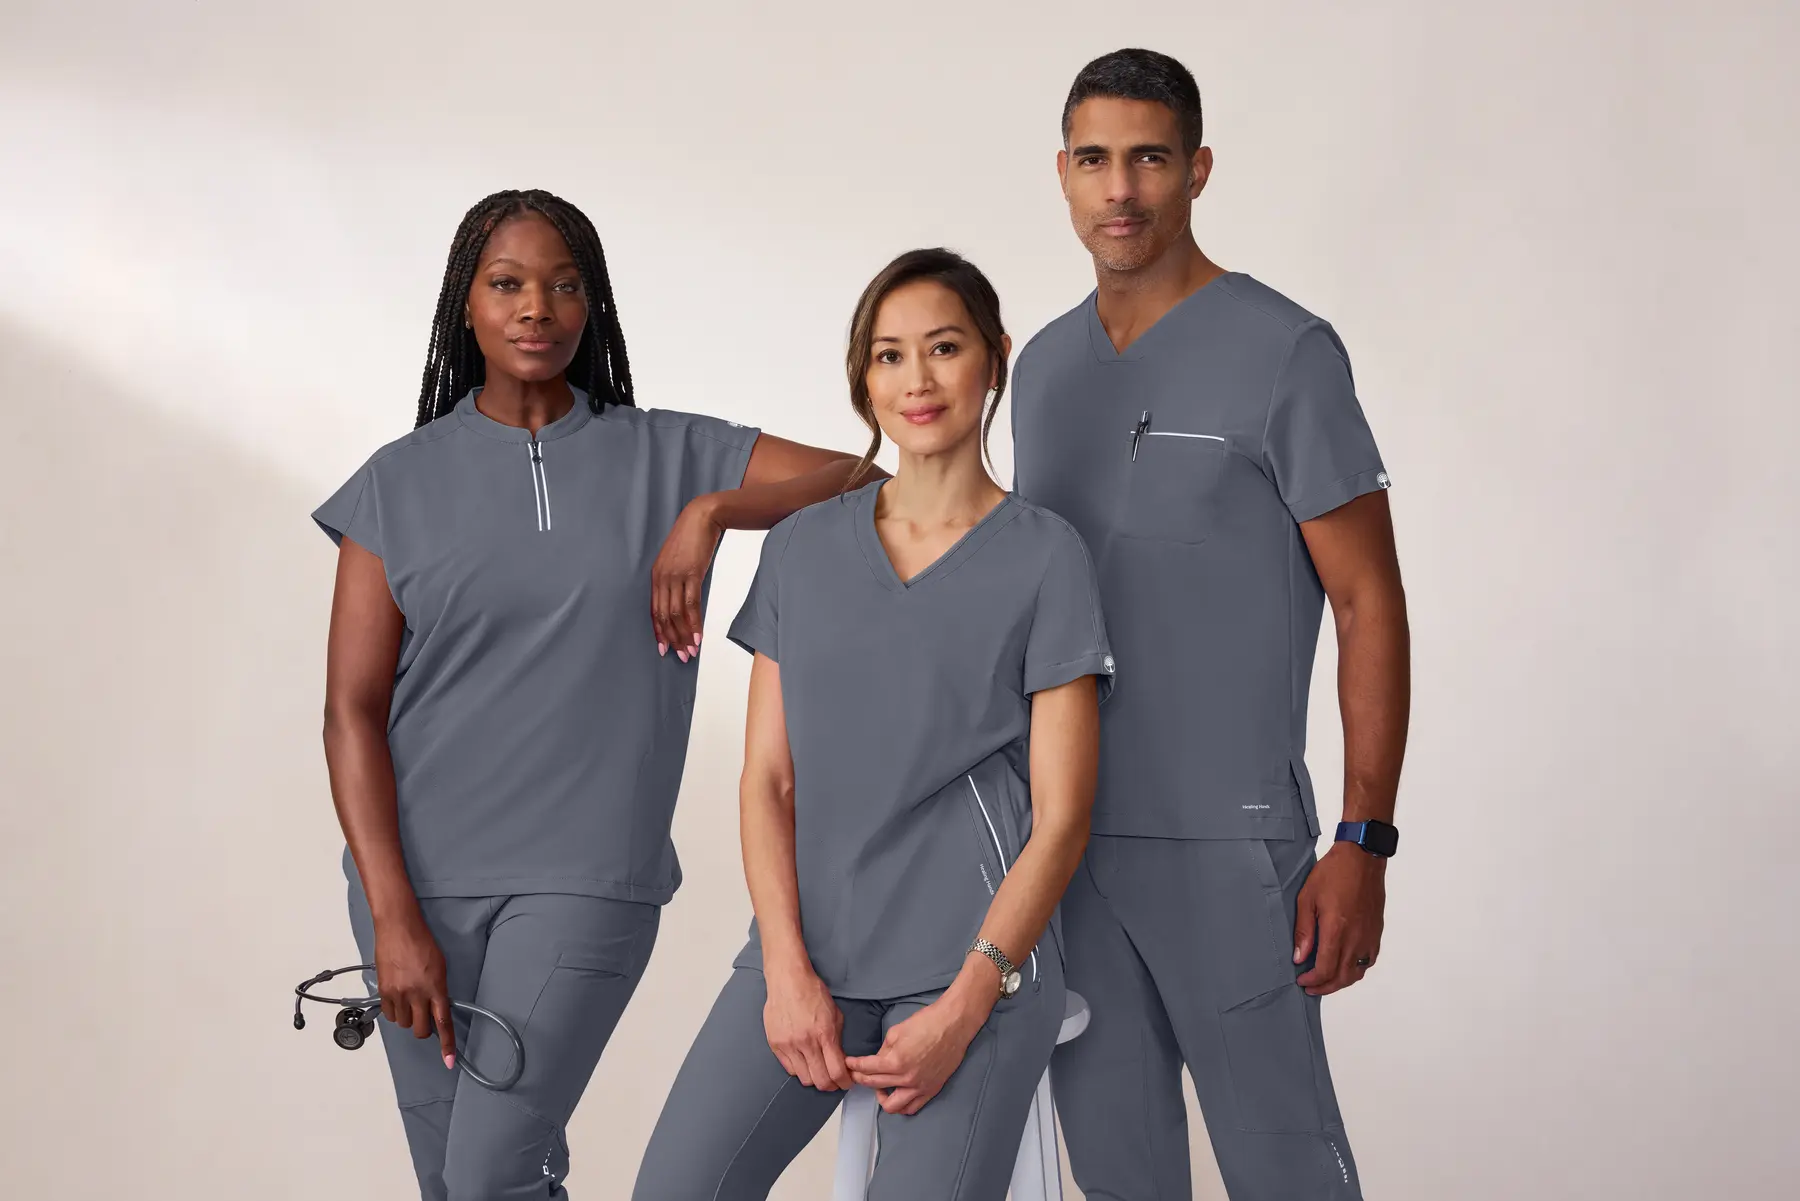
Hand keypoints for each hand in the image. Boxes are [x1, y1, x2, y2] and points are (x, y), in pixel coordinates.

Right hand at [373, 910, 456, 1069]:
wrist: (398, 928)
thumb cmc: (423, 942)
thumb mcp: (440, 966)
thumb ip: (439, 990)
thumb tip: (437, 1007)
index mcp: (436, 987)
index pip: (443, 1023)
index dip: (447, 1045)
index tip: (449, 1061)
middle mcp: (417, 994)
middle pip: (421, 1030)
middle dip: (424, 1028)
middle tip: (425, 1016)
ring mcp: (399, 994)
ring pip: (403, 1024)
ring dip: (408, 1018)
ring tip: (410, 1001)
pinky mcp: (384, 992)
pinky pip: (389, 1015)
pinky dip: (394, 1012)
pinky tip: (398, 998)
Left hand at [650, 495, 724, 661]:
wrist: (703, 516)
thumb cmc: (692, 538)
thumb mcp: (679, 560)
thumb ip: (677, 579)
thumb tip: (684, 601)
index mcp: (656, 575)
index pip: (654, 610)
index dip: (659, 632)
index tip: (664, 649)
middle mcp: (662, 578)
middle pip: (664, 616)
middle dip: (672, 639)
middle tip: (681, 656)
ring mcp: (675, 576)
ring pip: (676, 614)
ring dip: (684, 635)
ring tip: (691, 651)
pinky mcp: (691, 573)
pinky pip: (691, 604)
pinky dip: (694, 623)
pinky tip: (698, 636)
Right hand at [763, 966, 852, 1090]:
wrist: (788, 980)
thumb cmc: (812, 993)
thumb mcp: (835, 1014)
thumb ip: (837, 1040)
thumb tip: (840, 1060)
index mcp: (824, 1034)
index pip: (837, 1072)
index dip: (844, 1083)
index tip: (846, 1083)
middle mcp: (806, 1043)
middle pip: (820, 1081)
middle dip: (831, 1085)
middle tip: (834, 1082)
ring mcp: (789, 1045)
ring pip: (804, 1078)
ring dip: (814, 1077)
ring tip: (818, 1070)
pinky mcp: (775, 1044)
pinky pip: (789, 1069)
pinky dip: (799, 1069)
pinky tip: (804, 1061)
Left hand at [845, 975, 988, 1114]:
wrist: (953, 1025)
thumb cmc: (927, 1022)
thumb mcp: (897, 1031)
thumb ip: (884, 1049)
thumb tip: (877, 1060)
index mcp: (895, 1061)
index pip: (867, 1068)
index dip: (854, 1065)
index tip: (849, 1063)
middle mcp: (906, 1078)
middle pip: (874, 1085)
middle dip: (861, 1078)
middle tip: (857, 1073)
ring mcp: (919, 1087)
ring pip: (892, 1106)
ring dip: (881, 1098)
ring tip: (880, 1087)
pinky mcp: (931, 1090)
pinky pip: (912, 1108)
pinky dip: (901, 1105)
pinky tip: (897, 1094)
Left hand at [1294, 842, 1386, 995]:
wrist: (1362, 858)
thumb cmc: (1333, 873)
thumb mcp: (1307, 897)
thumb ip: (1304, 930)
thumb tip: (1299, 957)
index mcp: (1337, 930)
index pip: (1326, 969)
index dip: (1313, 980)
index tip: (1301, 980)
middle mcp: (1356, 937)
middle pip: (1343, 977)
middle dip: (1325, 987)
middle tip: (1311, 987)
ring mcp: (1369, 936)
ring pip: (1357, 972)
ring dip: (1341, 981)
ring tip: (1326, 980)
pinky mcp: (1376, 932)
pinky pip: (1368, 960)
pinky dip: (1356, 969)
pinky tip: (1345, 965)